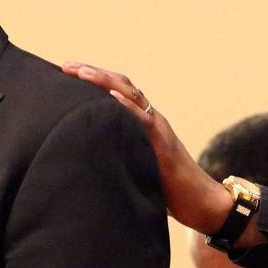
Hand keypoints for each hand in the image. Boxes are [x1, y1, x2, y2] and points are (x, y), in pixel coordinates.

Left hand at [62, 61, 232, 234]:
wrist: (201, 202)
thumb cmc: (169, 190)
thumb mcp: (138, 165)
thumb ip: (120, 154)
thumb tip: (88, 159)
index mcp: (144, 123)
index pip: (118, 91)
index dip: (95, 79)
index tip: (69, 71)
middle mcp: (151, 120)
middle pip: (123, 85)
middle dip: (94, 73)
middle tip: (66, 65)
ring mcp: (159, 130)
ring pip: (133, 96)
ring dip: (106, 82)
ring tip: (83, 72)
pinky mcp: (164, 146)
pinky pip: (145, 122)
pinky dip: (128, 108)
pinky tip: (112, 98)